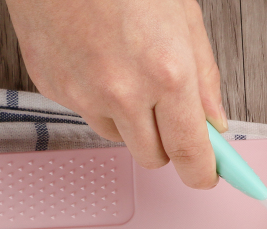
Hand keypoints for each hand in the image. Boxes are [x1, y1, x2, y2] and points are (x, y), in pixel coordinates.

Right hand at [5, 0, 225, 188]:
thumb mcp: (182, 15)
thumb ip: (203, 76)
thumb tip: (214, 121)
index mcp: (166, 72)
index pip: (189, 152)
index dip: (202, 171)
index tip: (207, 174)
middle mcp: (123, 91)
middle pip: (153, 157)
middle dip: (167, 143)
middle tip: (169, 112)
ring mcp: (83, 94)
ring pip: (118, 136)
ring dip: (129, 119)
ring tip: (125, 67)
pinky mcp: (53, 88)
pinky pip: (86, 111)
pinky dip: (96, 96)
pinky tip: (96, 56)